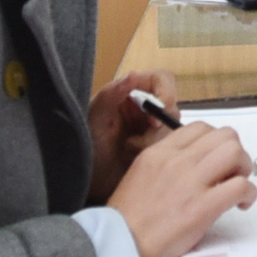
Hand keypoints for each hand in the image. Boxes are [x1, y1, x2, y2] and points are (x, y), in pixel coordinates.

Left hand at [87, 70, 177, 203]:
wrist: (84, 182)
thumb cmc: (82, 147)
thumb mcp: (94, 119)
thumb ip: (111, 94)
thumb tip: (132, 75)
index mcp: (129, 93)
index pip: (161, 79)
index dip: (166, 92)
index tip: (159, 112)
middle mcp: (143, 108)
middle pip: (171, 105)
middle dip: (158, 125)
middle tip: (136, 141)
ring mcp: (151, 129)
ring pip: (173, 127)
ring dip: (155, 140)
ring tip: (131, 151)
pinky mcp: (156, 149)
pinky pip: (172, 146)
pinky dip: (159, 152)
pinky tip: (137, 159)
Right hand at [107, 119, 256, 256]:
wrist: (118, 248)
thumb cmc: (126, 221)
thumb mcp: (139, 177)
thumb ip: (165, 165)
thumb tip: (193, 165)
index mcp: (158, 152)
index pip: (199, 128)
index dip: (215, 141)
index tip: (216, 159)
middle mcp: (176, 161)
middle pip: (224, 136)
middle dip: (235, 151)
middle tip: (232, 172)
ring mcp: (191, 182)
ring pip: (235, 153)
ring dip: (244, 168)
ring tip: (237, 185)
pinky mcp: (203, 207)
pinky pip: (240, 186)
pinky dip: (248, 193)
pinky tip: (241, 204)